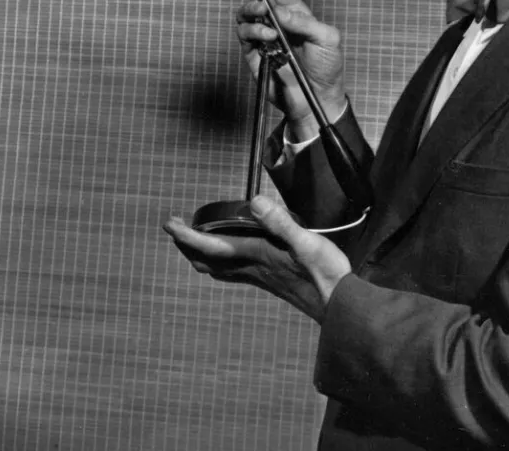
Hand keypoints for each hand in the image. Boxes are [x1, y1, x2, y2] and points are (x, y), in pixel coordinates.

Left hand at [163, 196, 351, 323]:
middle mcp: (252, 269)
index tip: (169, 224)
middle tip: (175, 228)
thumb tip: (256, 202)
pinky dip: (219, 261)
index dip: (187, 237)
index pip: (211, 248)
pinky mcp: (269, 280)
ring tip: (192, 240)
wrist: (339, 306)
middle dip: (187, 246)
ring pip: (218, 269)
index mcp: (256, 257)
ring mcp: (259, 277)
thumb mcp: (306, 243)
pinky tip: (229, 254)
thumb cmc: (325, 275)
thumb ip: (281, 223)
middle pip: (207, 262)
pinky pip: (232, 271)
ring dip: (200, 254)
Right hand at [233, 0, 345, 140]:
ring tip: (265, 18)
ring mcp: (263, 37)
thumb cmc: (327, 68)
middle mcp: (276, 21)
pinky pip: (244, 36)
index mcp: (295, 12)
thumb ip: (305, 22)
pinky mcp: (253, 54)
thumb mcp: (328, 40)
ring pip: (245, 14)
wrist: (318, 100)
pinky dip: (253, 32)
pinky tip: (268, 37)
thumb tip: (279, 11)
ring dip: (252, 10)